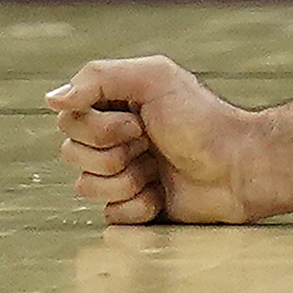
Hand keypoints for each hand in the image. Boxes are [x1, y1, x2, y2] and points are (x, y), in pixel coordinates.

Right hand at [46, 58, 267, 224]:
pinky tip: (162, 195)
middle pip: (72, 155)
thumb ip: (100, 78)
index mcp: (117, 105)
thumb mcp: (156, 79)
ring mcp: (125, 173)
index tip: (137, 122)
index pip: (69, 121)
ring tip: (158, 171)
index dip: (98, 127)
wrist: (240, 167)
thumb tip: (51, 99)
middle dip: (112, 154)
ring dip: (126, 180)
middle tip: (150, 145)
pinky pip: (110, 215)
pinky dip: (137, 206)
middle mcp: (117, 138)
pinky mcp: (136, 206)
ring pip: (87, 187)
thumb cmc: (202, 120)